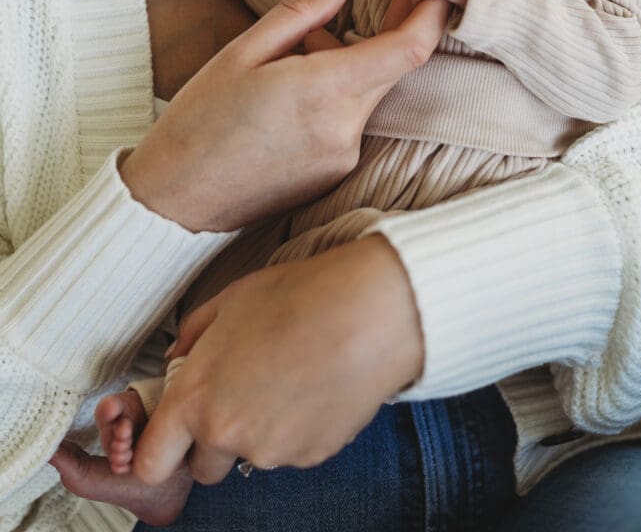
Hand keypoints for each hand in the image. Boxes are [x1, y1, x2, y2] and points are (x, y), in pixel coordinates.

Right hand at [121, 0, 449, 231]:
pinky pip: (350, 120)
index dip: (428, 12)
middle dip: (390, 25)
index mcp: (321, 91)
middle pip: (392, 67)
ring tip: (298, 50)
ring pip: (368, 93)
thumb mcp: (241, 53)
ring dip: (350, 63)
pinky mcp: (334, 175)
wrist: (175, 201)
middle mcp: (343, 129)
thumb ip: (301, 13)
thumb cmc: (198, 122)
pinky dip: (336, 95)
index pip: (407, 49)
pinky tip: (291, 91)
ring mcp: (342, 157)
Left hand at [132, 235, 423, 486]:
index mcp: (195, 398)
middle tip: (240, 395)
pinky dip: (297, 428)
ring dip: (260, 430)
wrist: (365, 314)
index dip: (157, 453)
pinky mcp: (311, 456)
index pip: (150, 462)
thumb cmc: (297, 298)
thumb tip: (179, 354)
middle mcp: (227, 434)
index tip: (170, 439)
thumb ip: (192, 333)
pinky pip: (292, 450)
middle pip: (203, 467)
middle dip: (214, 441)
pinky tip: (314, 385)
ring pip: (252, 455)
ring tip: (288, 377)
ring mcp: (271, 451)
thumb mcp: (230, 300)